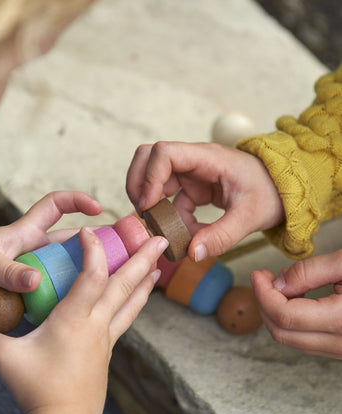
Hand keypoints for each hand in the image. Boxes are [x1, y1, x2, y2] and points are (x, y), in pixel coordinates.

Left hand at [0, 191, 101, 314]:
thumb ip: (7, 271)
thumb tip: (36, 281)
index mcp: (25, 233)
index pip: (55, 206)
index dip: (78, 201)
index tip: (98, 209)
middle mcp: (34, 252)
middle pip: (71, 245)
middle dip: (94, 247)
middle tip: (118, 260)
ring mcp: (30, 275)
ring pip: (64, 275)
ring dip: (81, 281)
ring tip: (105, 291)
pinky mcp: (24, 297)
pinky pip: (49, 300)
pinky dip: (61, 305)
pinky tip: (74, 315)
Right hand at [0, 227, 167, 413]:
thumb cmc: (37, 389)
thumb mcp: (5, 360)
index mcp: (74, 319)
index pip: (91, 276)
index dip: (93, 250)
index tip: (89, 231)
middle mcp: (96, 323)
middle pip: (125, 284)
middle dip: (143, 258)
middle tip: (160, 238)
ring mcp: (106, 336)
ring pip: (132, 301)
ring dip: (146, 279)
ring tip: (159, 262)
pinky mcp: (108, 348)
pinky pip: (127, 317)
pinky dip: (136, 301)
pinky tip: (139, 296)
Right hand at [126, 141, 284, 259]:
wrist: (284, 189)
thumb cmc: (271, 193)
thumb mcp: (250, 217)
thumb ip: (221, 236)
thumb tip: (191, 253)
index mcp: (208, 158)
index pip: (164, 152)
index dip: (149, 177)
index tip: (148, 206)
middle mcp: (194, 161)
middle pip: (148, 157)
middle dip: (138, 184)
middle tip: (142, 212)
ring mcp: (191, 173)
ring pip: (154, 178)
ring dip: (151, 203)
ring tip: (161, 228)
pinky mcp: (193, 188)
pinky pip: (170, 199)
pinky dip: (170, 216)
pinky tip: (186, 233)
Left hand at [251, 249, 341, 358]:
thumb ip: (310, 272)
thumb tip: (277, 283)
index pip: (284, 316)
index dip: (263, 294)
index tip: (257, 274)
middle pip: (282, 333)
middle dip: (264, 304)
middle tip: (263, 278)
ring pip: (293, 340)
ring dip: (276, 312)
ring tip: (278, 284)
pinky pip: (308, 341)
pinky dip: (293, 321)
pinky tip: (296, 298)